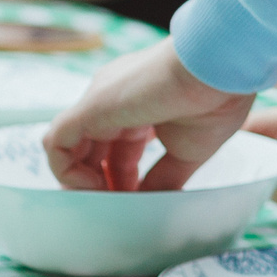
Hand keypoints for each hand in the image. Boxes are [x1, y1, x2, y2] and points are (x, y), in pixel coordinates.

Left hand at [45, 40, 255, 191]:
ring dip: (82, 182)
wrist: (219, 66)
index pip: (117, 148)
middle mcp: (113, 100)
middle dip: (102, 184)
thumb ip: (164, 177)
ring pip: (68, 148)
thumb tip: (150, 204)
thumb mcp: (189, 149)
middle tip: (118, 210)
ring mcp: (98, 101)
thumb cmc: (215, 97)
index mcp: (140, 103)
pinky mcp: (88, 107)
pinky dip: (67, 173)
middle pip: (91, 150)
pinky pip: (56, 145)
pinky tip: (96, 189)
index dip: (124, 180)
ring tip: (104, 204)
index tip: (139, 202)